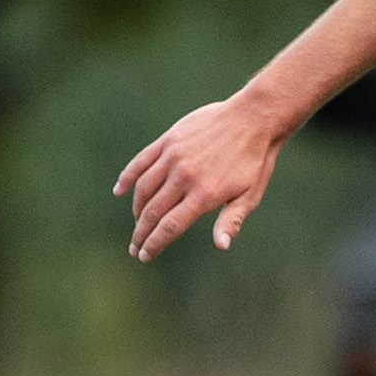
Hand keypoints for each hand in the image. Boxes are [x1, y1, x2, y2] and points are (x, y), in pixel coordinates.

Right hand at [114, 94, 289, 260]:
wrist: (253, 119)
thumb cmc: (255, 162)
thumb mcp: (250, 195)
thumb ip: (231, 220)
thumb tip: (221, 246)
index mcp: (204, 194)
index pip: (170, 226)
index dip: (154, 243)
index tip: (143, 256)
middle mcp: (184, 176)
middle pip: (153, 211)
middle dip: (140, 233)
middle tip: (134, 247)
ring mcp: (173, 156)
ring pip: (143, 188)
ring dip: (136, 210)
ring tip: (138, 224)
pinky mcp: (168, 141)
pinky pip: (140, 162)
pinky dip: (127, 178)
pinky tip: (120, 192)